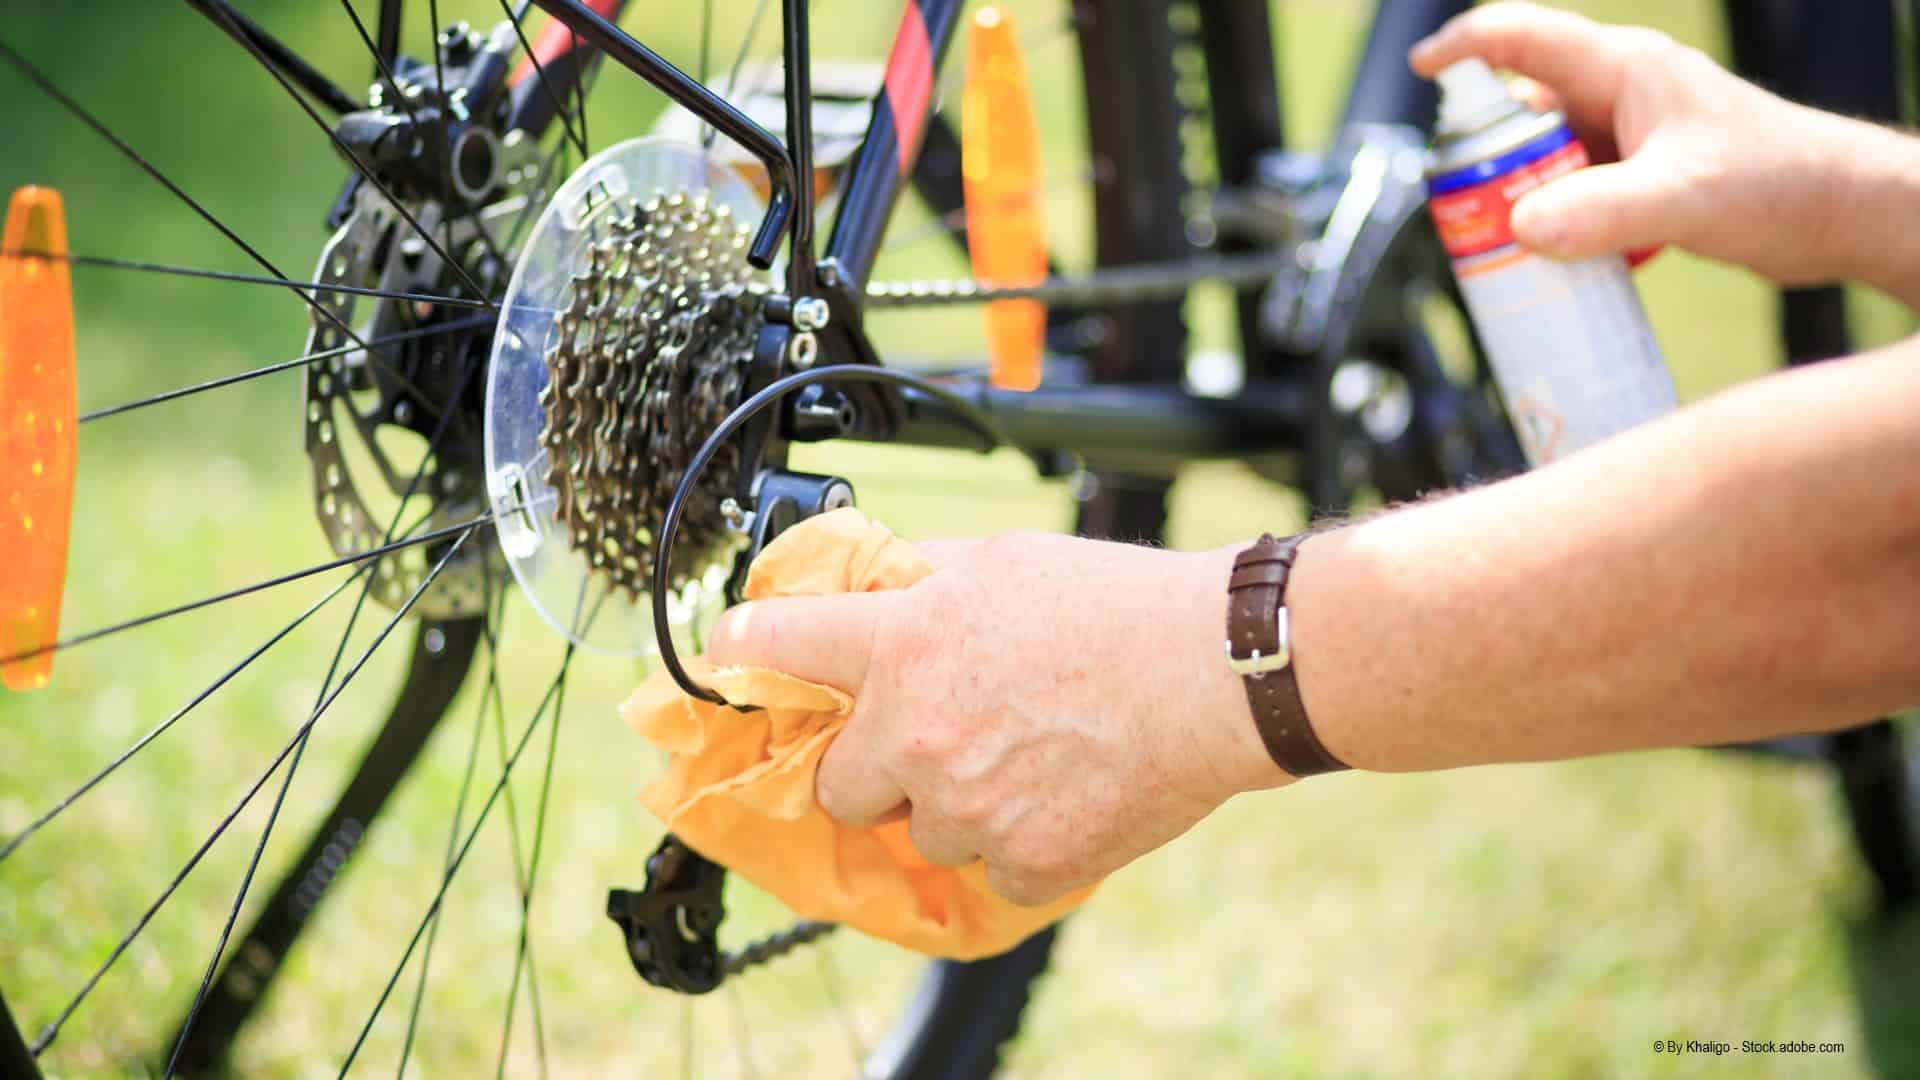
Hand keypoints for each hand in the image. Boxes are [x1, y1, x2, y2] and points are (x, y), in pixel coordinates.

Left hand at [707, 530, 1284, 904]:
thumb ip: (925, 580)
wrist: (1215, 672)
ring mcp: (966, 807)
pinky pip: (991, 870)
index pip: (781, 645)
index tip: (731, 651)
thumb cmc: (1118, 604)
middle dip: (874, 767)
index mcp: (901, 645)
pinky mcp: (1023, 863)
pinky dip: (1020, 846)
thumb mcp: (1003, 561)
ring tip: (1028, 759)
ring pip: (924, 831)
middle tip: (930, 742)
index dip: (746, 647)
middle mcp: (915, 732)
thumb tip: (881, 583)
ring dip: (956, 806)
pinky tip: (1065, 797)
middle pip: (838, 785)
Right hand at [1410, 3, 1849, 283]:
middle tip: (1467, 214)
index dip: (1464, 47)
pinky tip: (1557, 263)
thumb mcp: (1684, 199)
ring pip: (1544, 159)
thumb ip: (1603, 213)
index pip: (1524, 38)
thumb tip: (1520, 229)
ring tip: (1506, 249)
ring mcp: (1631, 137)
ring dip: (1518, 200)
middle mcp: (1621, 95)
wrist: (1843, 214)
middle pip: (1522, 113)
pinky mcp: (1641, 178)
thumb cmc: (1781, 185)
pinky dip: (1553, 224)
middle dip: (1484, 160)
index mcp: (1625, 71)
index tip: (1419, 73)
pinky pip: (1572, 193)